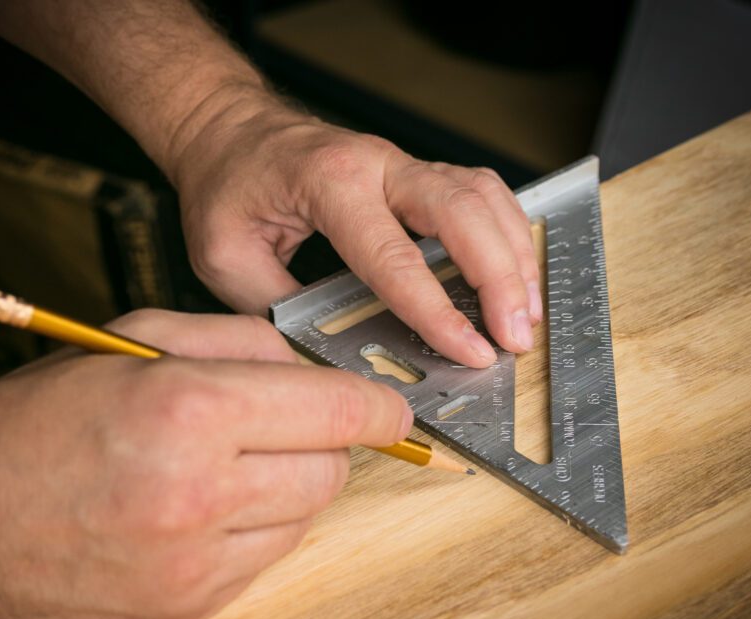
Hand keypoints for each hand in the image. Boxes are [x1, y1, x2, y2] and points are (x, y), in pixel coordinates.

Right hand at [0, 310, 411, 618]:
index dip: (376, 407)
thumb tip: (309, 366)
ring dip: (283, 489)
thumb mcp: (128, 344)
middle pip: (328, 472)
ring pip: (301, 522)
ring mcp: (192, 567)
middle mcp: (197, 495)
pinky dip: (248, 532)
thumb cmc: (30, 422)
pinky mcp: (183, 613)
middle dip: (320, 443)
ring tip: (220, 467)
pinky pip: (259, 565)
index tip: (389, 408)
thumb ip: (232, 342)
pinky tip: (194, 511)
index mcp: (186, 411)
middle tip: (274, 426)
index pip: (333, 412)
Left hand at [173, 100, 541, 367]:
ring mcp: (399, 162)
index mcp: (328, 184)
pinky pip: (476, 192)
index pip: (395, 256)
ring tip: (526, 313)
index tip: (469, 350)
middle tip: (516, 336)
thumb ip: (272, 306)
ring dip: (512, 253)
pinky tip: (512, 270)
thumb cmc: (224, 186)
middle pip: (461, 212)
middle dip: (499, 277)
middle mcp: (375, 164)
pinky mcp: (411, 172)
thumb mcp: (224, 254)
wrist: (228, 131)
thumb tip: (319, 356)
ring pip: (481, 195)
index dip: (436, 309)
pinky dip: (504, 231)